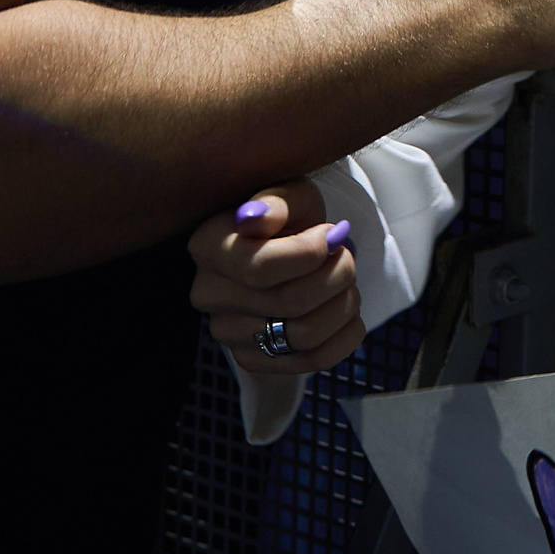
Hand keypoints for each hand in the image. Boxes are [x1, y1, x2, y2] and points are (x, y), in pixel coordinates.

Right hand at [187, 180, 365, 374]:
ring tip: (345, 281)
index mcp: (208, 246)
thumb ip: (275, 201)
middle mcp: (209, 294)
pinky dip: (345, 334)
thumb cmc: (289, 217)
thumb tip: (256, 218)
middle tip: (346, 254)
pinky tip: (346, 310)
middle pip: (290, 302)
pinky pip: (314, 360)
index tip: (331, 235)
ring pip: (305, 335)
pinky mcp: (256, 359)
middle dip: (336, 275)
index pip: (259, 268)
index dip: (309, 254)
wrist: (290, 248)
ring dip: (344, 304)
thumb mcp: (288, 193)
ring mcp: (229, 333)